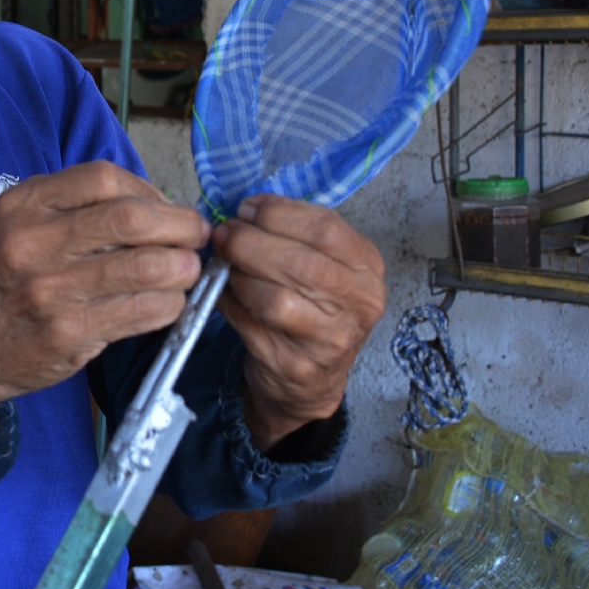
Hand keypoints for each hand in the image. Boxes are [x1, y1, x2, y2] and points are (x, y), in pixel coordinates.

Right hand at [0, 162, 210, 417]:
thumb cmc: (5, 283)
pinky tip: (169, 303)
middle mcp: (32, 241)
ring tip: (189, 271)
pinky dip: (168, 305)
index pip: (104, 178)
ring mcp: (49, 289)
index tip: (167, 207)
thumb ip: (77, 210)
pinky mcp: (67, 332)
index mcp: (24, 204)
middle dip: (179, 225)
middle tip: (196, 236)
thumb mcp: (22, 227)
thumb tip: (159, 205)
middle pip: (130, 217)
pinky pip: (141, 311)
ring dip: (181, 268)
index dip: (150, 190)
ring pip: (144, 266)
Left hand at [211, 195, 385, 452]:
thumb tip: (248, 210)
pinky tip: (222, 291)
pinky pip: (250, 324)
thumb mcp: (325, 267)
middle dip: (250, 242)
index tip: (247, 208)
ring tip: (226, 265)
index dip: (278, 213)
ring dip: (238, 275)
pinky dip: (228, 302)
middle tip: (225, 234)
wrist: (313, 381)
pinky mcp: (295, 365)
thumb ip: (297, 235)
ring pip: (273, 298)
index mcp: (367, 269)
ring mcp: (330, 340)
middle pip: (299, 263)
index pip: (325, 228)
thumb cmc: (314, 310)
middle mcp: (358, 305)